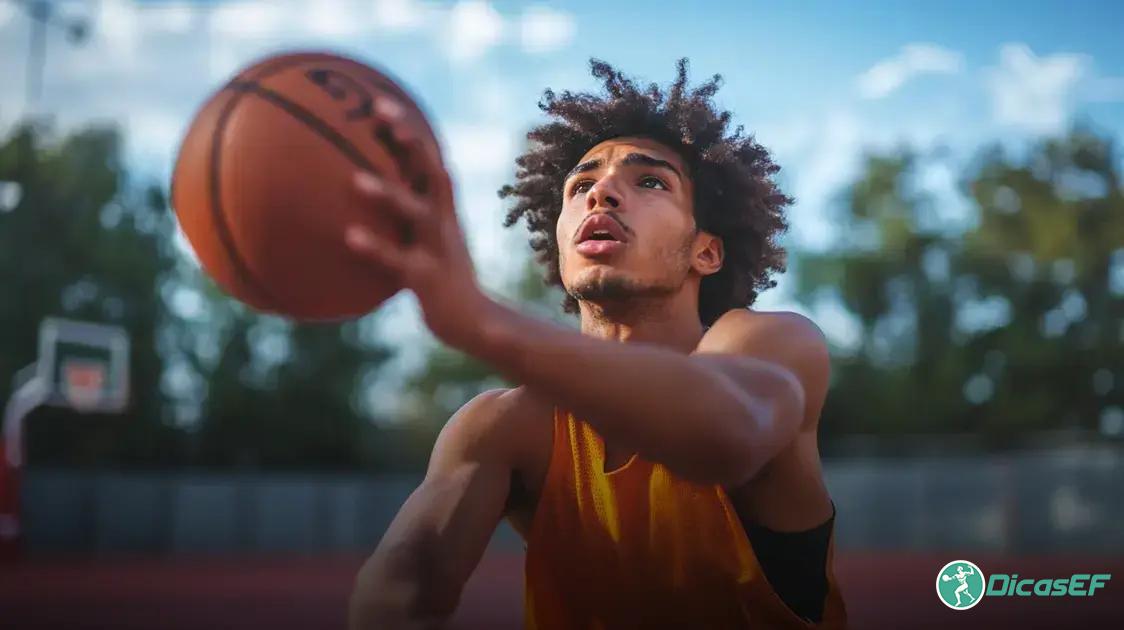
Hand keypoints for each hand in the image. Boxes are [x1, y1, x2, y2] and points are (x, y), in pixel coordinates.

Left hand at [344, 132, 487, 347]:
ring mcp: (438, 248)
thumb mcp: (425, 246)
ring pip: (416, 213)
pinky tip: (350, 236)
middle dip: (408, 141)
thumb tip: (358, 203)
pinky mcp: (428, 278)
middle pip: (431, 170)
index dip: (409, 132)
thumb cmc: (440, 283)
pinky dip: (376, 247)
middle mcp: (444, 222)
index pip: (429, 160)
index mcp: (443, 211)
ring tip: (356, 180)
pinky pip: (398, 260)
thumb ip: (401, 224)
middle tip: (378, 114)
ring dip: (388, 194)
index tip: (380, 103)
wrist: (476, 324)